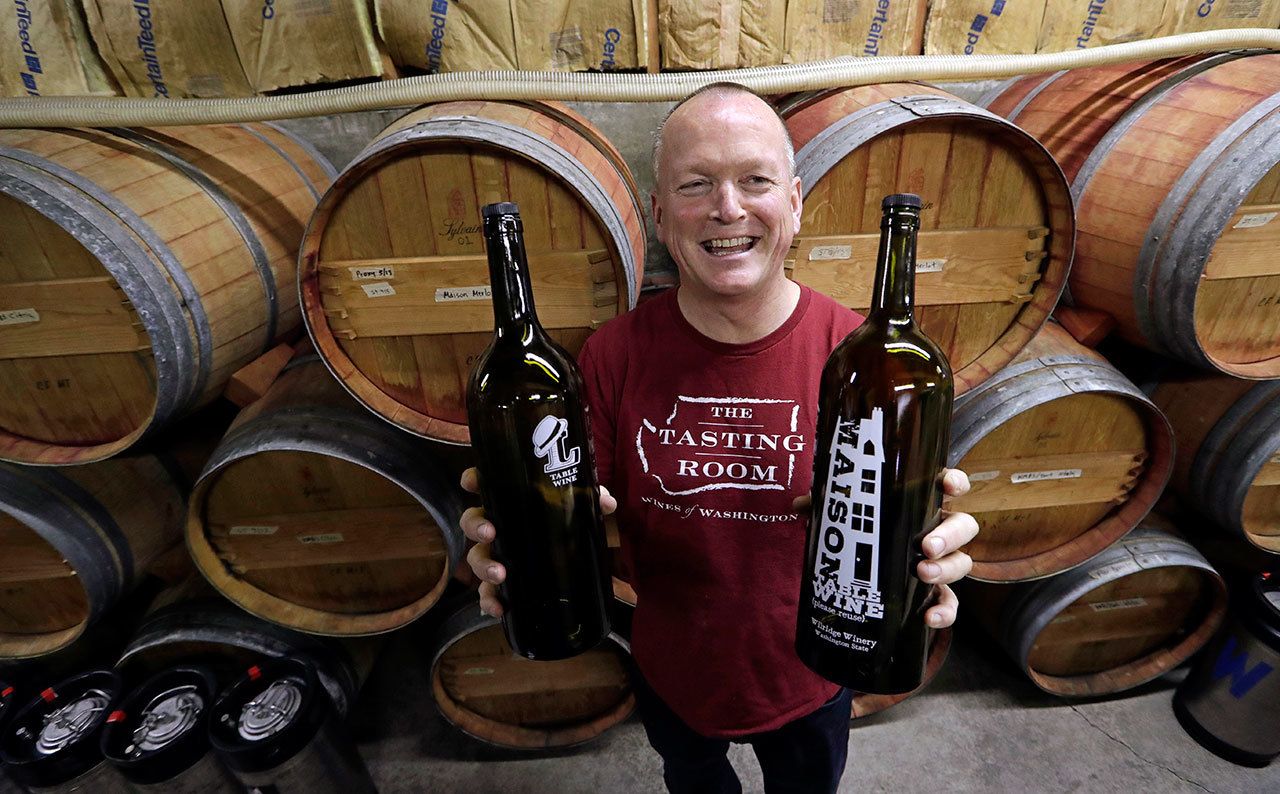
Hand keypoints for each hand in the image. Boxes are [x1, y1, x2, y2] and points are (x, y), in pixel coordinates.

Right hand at [460, 467, 617, 617]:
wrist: (582, 559)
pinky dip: (489, 601)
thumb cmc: (572, 524)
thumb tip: (607, 502)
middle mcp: (500, 527)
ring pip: (477, 558)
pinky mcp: (506, 584)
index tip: (471, 482)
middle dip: (475, 526)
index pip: (487, 486)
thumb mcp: (584, 510)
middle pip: (473, 522)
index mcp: (514, 503)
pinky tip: (500, 609)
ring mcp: (499, 555)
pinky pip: (488, 593)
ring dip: (483, 565)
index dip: (474, 480)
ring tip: (500, 575)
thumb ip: (593, 500)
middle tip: (490, 533)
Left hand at [793, 468, 979, 629]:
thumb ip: (825, 508)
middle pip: (962, 527)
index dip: (954, 482)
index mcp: (919, 506)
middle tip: (926, 546)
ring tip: (923, 574)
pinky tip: (929, 618)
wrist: (861, 582)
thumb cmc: (861, 536)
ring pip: (960, 563)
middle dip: (949, 535)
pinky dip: (945, 611)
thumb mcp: (842, 518)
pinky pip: (949, 603)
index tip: (948, 485)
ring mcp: (939, 564)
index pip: (948, 487)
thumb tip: (799, 505)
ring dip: (947, 568)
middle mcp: (936, 533)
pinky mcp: (935, 595)